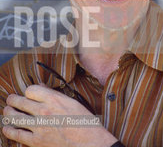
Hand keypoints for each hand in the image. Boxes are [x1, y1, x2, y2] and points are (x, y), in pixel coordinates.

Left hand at [2, 85, 116, 146]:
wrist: (88, 142)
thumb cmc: (83, 121)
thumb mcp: (71, 102)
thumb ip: (54, 94)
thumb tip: (41, 87)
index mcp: (53, 99)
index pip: (30, 90)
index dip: (28, 91)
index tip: (29, 94)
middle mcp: (44, 111)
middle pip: (20, 101)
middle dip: (13, 100)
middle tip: (10, 99)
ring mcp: (39, 127)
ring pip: (15, 117)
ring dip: (8, 113)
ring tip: (7, 111)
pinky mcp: (37, 141)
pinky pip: (17, 134)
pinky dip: (9, 130)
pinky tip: (7, 128)